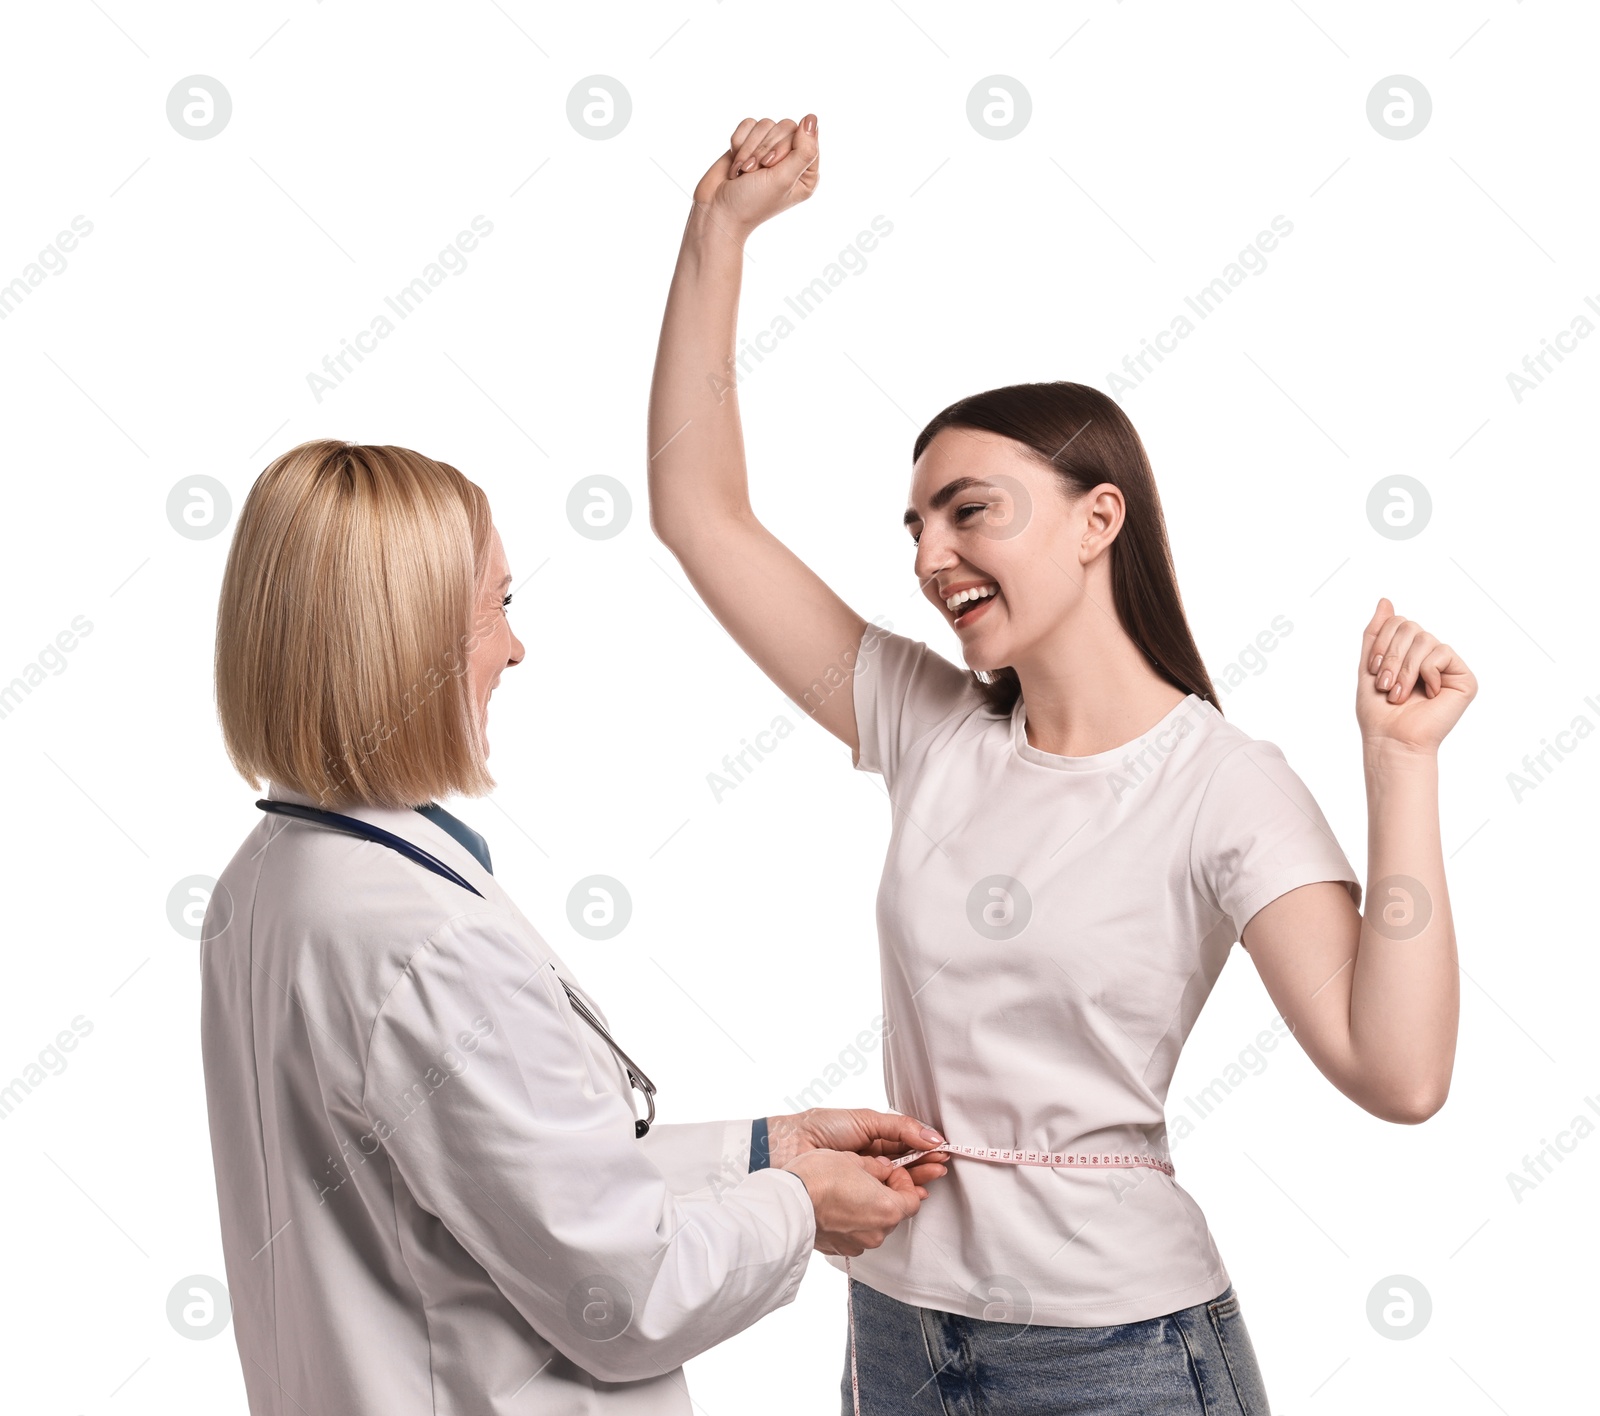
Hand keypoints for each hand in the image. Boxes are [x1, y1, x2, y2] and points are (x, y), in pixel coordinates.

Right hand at [691, 114, 819, 238]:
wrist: (717, 210)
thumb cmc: (752, 202)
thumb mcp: (784, 179)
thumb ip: (804, 150)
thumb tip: (812, 118)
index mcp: (806, 172)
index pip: (804, 135)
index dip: (782, 147)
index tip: (770, 166)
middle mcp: (790, 159)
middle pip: (785, 126)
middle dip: (764, 149)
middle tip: (754, 172)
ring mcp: (769, 150)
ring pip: (765, 124)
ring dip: (749, 149)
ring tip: (743, 172)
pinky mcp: (749, 144)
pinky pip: (748, 124)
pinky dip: (739, 142)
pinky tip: (735, 164)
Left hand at [767, 1107, 949, 1189]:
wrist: (790, 1146)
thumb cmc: (822, 1128)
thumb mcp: (865, 1120)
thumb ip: (900, 1128)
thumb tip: (931, 1135)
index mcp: (873, 1138)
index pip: (906, 1146)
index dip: (924, 1149)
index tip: (942, 1151)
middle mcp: (870, 1160)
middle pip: (905, 1166)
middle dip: (924, 1166)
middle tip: (940, 1166)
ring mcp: (864, 1180)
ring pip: (896, 1183)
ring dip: (916, 1181)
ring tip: (932, 1176)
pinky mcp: (855, 1198)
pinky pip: (881, 1199)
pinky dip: (897, 1197)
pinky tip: (912, 1194)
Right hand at [785, 1150, 922, 1256]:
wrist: (789, 1202)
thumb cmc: (819, 1178)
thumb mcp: (853, 1159)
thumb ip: (876, 1167)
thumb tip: (882, 1168)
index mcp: (888, 1208)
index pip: (913, 1198)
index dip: (904, 1181)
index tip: (891, 1171)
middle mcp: (877, 1231)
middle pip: (893, 1213)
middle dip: (886, 1195)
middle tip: (871, 1178)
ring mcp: (858, 1243)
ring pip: (873, 1225)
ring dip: (868, 1209)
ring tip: (850, 1191)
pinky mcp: (840, 1249)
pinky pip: (854, 1235)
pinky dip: (851, 1222)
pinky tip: (837, 1206)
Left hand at [1357, 597, 1476, 751]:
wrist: (1391, 738)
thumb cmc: (1378, 710)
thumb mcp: (1369, 665)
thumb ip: (1376, 633)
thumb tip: (1385, 600)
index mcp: (1409, 652)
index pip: (1398, 621)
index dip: (1382, 642)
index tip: (1373, 670)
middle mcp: (1430, 656)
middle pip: (1411, 626)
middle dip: (1391, 656)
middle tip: (1385, 685)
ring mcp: (1448, 666)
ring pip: (1425, 639)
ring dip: (1404, 668)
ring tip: (1399, 694)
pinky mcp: (1464, 678)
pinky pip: (1441, 653)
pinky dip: (1426, 673)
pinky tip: (1427, 694)